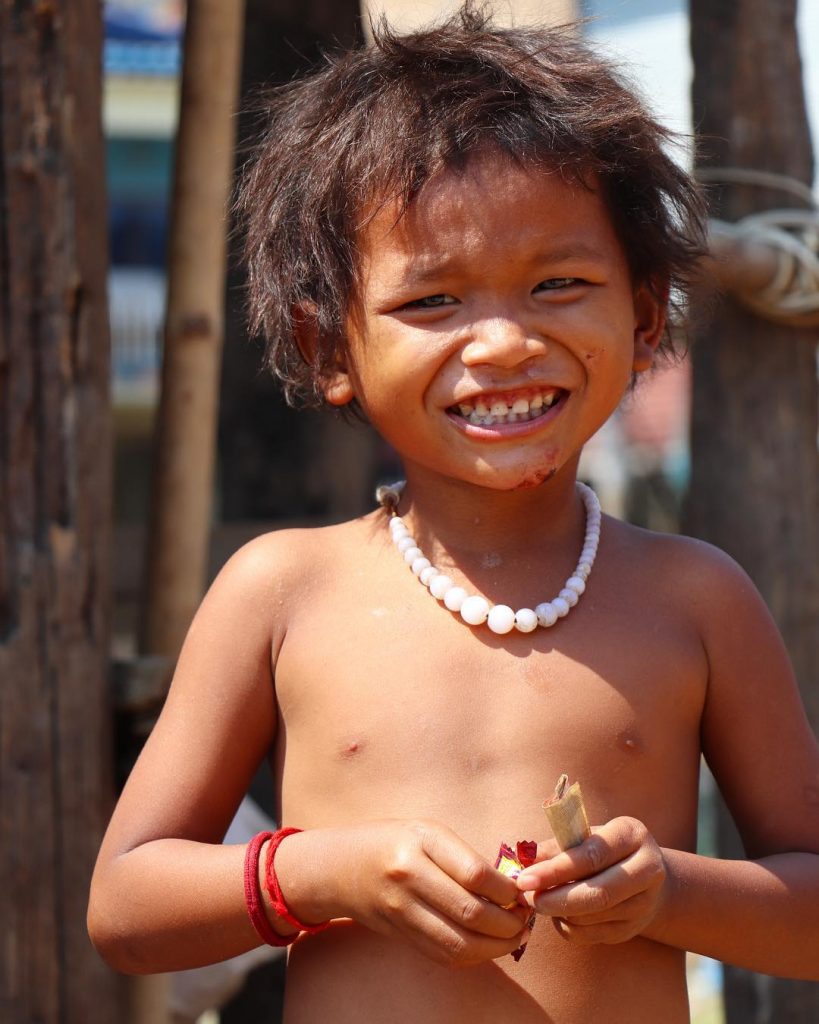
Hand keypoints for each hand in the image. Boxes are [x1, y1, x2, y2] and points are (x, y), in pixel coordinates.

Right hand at [280, 820, 531, 966]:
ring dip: (496, 947)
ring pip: (459, 942)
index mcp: (421, 842)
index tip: (523, 892)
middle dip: (508, 923)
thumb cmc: (393, 841)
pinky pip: (443, 954)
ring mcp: (401, 910)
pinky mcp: (400, 935)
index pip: (475, 873)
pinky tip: (489, 946)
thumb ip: (463, 856)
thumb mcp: (427, 832)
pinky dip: (473, 956)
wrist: (340, 867)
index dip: (507, 890)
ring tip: (515, 937)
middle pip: (470, 913)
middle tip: (526, 919)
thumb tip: (510, 888)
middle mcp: (409, 877)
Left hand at [515, 817, 666, 945]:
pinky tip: (557, 913)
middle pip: (598, 894)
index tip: (525, 878)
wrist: (645, 875)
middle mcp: (647, 870)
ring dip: (558, 912)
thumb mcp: (586, 835)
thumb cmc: (605, 848)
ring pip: (592, 917)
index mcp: (632, 835)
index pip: (591, 856)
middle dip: (556, 899)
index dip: (555, 870)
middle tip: (527, 898)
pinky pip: (590, 935)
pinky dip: (566, 926)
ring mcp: (643, 904)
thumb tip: (524, 859)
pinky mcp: (632, 929)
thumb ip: (557, 846)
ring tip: (539, 900)